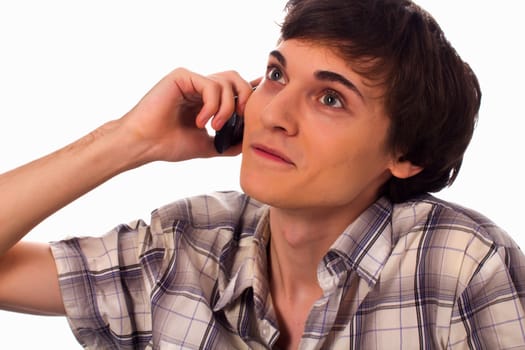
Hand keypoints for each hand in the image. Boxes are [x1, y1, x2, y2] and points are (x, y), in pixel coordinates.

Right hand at [119, 68, 253, 163]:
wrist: (144, 144)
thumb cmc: (169, 145)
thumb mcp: (207, 146)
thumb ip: (228, 142)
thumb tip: (249, 142)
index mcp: (206, 100)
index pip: (234, 88)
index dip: (251, 90)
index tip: (263, 99)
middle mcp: (200, 87)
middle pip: (236, 79)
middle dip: (244, 98)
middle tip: (238, 118)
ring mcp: (191, 80)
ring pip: (226, 82)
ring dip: (226, 107)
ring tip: (215, 125)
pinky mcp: (182, 76)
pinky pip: (210, 85)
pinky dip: (212, 105)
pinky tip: (201, 121)